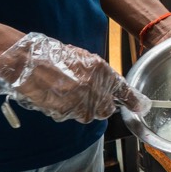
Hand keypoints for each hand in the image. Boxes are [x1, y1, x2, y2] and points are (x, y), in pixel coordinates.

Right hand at [0, 31, 140, 122]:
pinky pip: (72, 115)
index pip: (125, 92)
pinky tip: (57, 96)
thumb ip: (99, 74)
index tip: (142, 107)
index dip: (134, 101)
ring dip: (83, 107)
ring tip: (67, 91)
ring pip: (89, 113)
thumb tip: (108, 86)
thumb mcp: (83, 58)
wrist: (28, 63)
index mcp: (102, 72)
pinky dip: (68, 110)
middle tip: (86, 93)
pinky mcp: (66, 114)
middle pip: (107, 108)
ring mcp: (80, 104)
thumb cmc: (54, 56)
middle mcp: (96, 91)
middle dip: (101, 104)